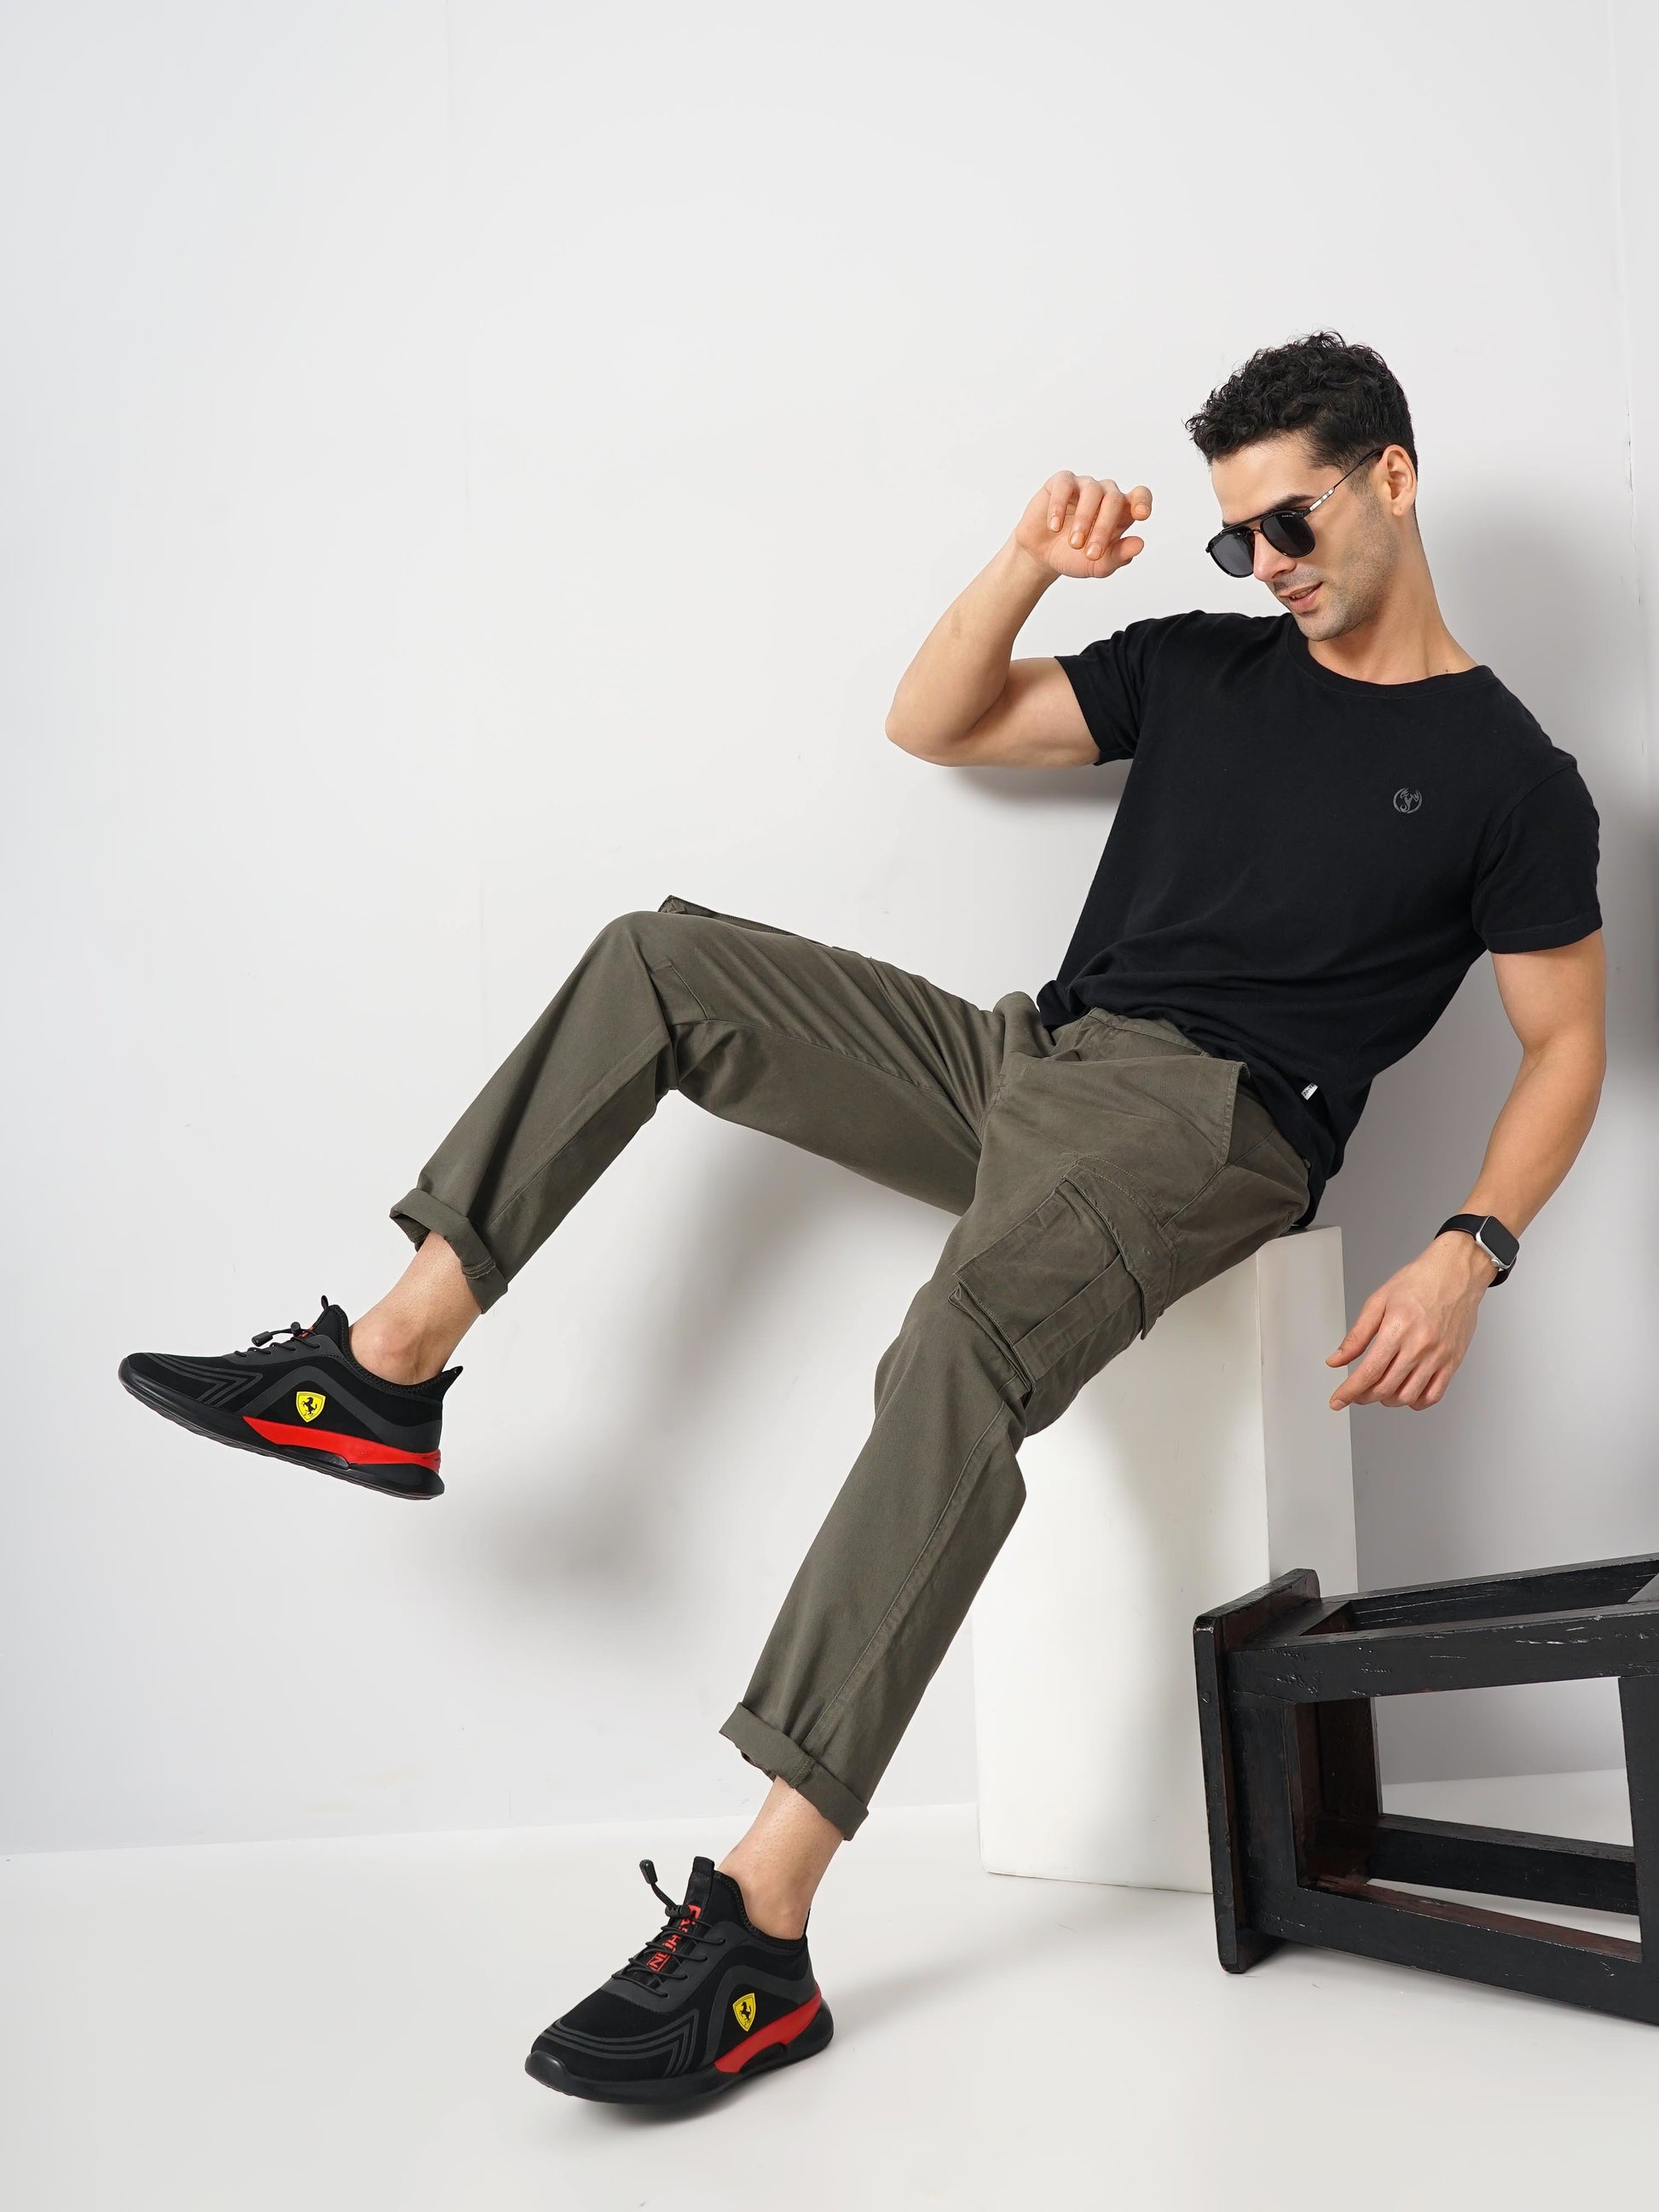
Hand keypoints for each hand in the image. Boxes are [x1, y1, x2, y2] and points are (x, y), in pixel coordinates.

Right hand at [1014, 472, 1150, 579]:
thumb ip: (1119, 556)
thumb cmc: (1074, 557)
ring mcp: (1083, 486)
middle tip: (1091, 553)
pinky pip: (1064, 486)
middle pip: (1114, 500)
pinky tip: (1054, 527)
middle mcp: (1105, 494)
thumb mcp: (1098, 565)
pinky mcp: (1060, 483)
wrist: (1041, 556)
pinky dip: (1059, 507)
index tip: (1141, 515)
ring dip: (1084, 519)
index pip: (1140, 496)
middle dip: (1104, 528)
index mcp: (1121, 512)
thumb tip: (1139, 544)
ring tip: (1074, 543)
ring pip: (1092, 491)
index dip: (1142, 501)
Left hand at [1325, 1233, 1496, 1411]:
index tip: (1337, 1401)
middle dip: (1364, 1396)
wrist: (1456, 1273)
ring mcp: (1438, 1356)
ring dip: (1388, 1401)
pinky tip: (1405, 1393)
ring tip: (1379, 1391)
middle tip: (1356, 1393)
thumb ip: (1356, 1335)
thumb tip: (1336, 1360)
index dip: (1349, 1391)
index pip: (1368, 1372)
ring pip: (1408, 1396)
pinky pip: (1434, 1395)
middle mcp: (1420, 1346)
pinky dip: (1416, 1402)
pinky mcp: (1453, 1361)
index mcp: (1397, 1329)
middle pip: (1386, 1388)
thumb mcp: (1378, 1301)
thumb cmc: (1419, 1281)